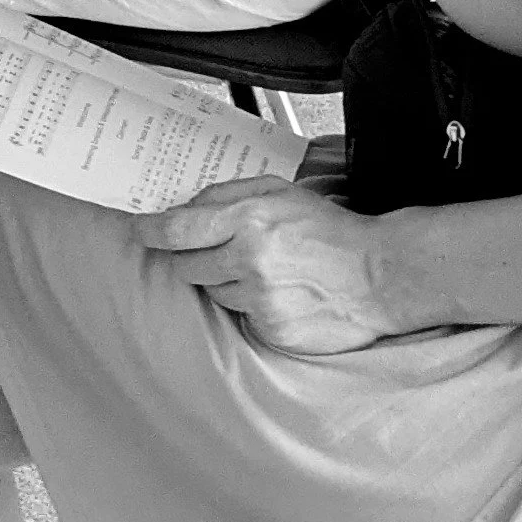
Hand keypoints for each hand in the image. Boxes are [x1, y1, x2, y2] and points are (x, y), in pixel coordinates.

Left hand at [140, 178, 394, 354]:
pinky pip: (241, 317)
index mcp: (248, 220)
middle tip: (220, 252)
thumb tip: (183, 209)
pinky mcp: (272, 329)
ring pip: (212, 293)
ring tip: (265, 271)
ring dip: (225, 283)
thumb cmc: (329, 230)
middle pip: (185, 266)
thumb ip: (226, 195)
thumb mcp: (278, 191)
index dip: (149, 231)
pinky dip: (251, 306)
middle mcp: (249, 260)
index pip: (176, 230)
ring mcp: (260, 299)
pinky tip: (280, 293)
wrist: (382, 274)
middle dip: (193, 258)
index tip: (139, 231)